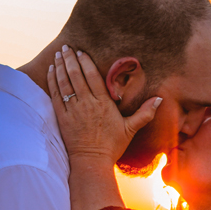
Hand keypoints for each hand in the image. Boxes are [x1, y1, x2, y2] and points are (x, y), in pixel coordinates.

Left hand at [48, 45, 160, 169]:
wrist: (92, 162)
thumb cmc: (112, 146)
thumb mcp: (131, 129)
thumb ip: (145, 113)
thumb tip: (160, 99)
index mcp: (103, 103)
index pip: (92, 76)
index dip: (85, 62)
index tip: (80, 52)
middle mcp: (87, 104)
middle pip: (76, 75)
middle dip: (70, 59)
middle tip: (66, 47)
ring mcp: (73, 110)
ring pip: (64, 83)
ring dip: (60, 67)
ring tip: (58, 54)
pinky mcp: (63, 118)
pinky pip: (56, 95)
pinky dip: (52, 81)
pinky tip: (51, 71)